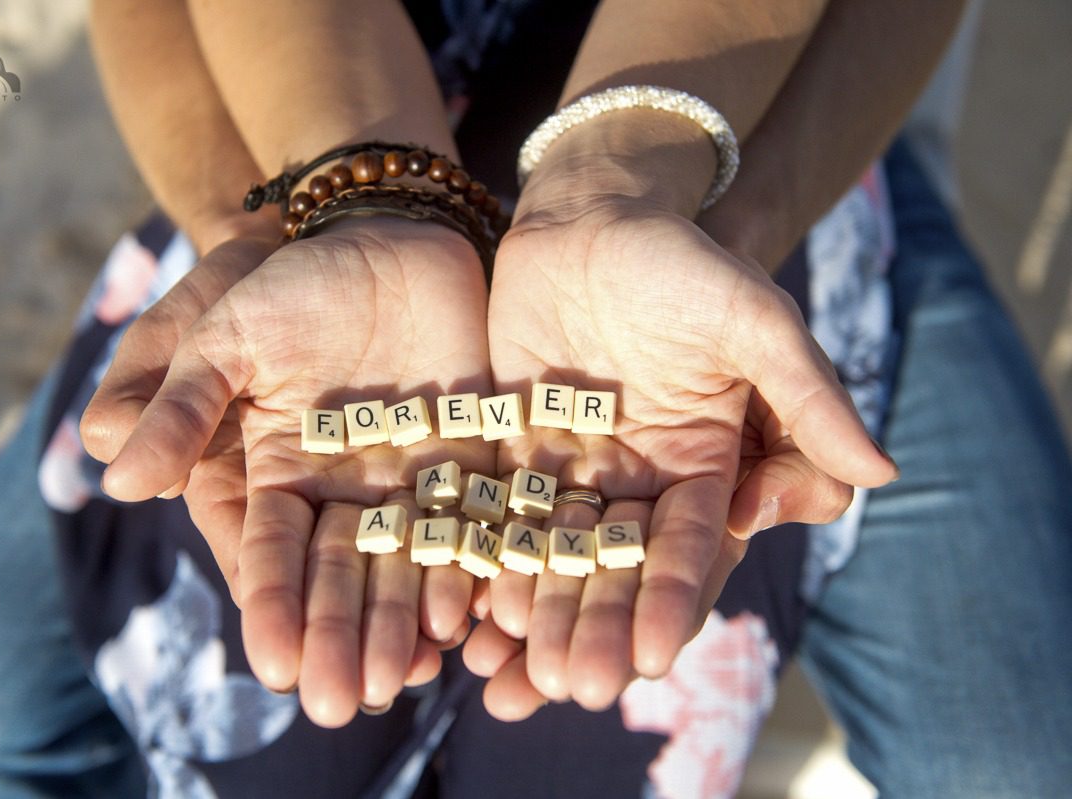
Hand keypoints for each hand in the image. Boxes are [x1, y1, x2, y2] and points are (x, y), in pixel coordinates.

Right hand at [83, 219, 492, 725]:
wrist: (375, 233)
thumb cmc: (281, 281)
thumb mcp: (218, 332)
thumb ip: (179, 402)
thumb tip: (116, 476)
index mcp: (268, 468)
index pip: (265, 549)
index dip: (268, 602)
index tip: (273, 661)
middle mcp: (334, 488)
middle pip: (336, 574)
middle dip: (335, 635)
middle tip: (340, 700)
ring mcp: (400, 475)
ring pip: (400, 562)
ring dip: (398, 621)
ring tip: (403, 677)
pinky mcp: (462, 454)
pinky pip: (465, 521)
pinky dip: (464, 565)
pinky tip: (466, 612)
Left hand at [476, 191, 895, 718]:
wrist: (595, 216)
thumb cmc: (684, 262)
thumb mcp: (754, 321)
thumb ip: (809, 396)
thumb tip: (884, 472)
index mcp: (702, 460)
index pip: (691, 544)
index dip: (675, 598)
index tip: (656, 654)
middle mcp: (639, 474)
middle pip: (619, 565)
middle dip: (600, 623)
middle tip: (576, 686)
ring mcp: (575, 462)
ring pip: (557, 549)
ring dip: (542, 609)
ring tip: (515, 669)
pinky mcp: (514, 441)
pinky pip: (501, 508)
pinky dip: (491, 555)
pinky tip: (474, 605)